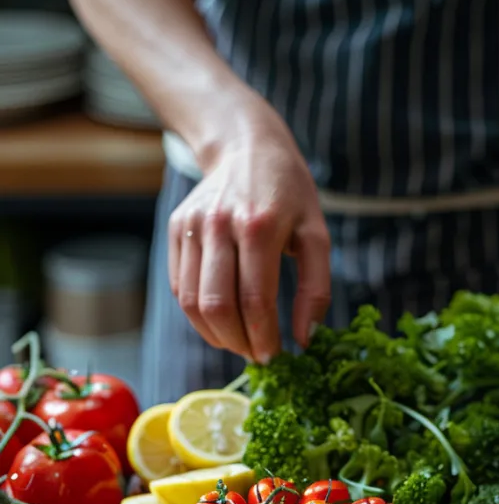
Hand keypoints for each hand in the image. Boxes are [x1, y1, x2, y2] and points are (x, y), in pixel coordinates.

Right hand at [168, 105, 330, 362]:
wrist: (246, 146)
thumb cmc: (290, 196)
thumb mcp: (317, 235)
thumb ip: (317, 289)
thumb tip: (306, 339)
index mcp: (259, 226)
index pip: (256, 300)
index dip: (264, 338)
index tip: (276, 357)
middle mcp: (219, 226)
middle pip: (218, 306)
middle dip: (239, 342)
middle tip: (257, 356)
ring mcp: (192, 227)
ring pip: (192, 302)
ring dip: (215, 335)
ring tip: (239, 344)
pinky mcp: (175, 229)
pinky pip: (179, 287)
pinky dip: (198, 315)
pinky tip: (221, 323)